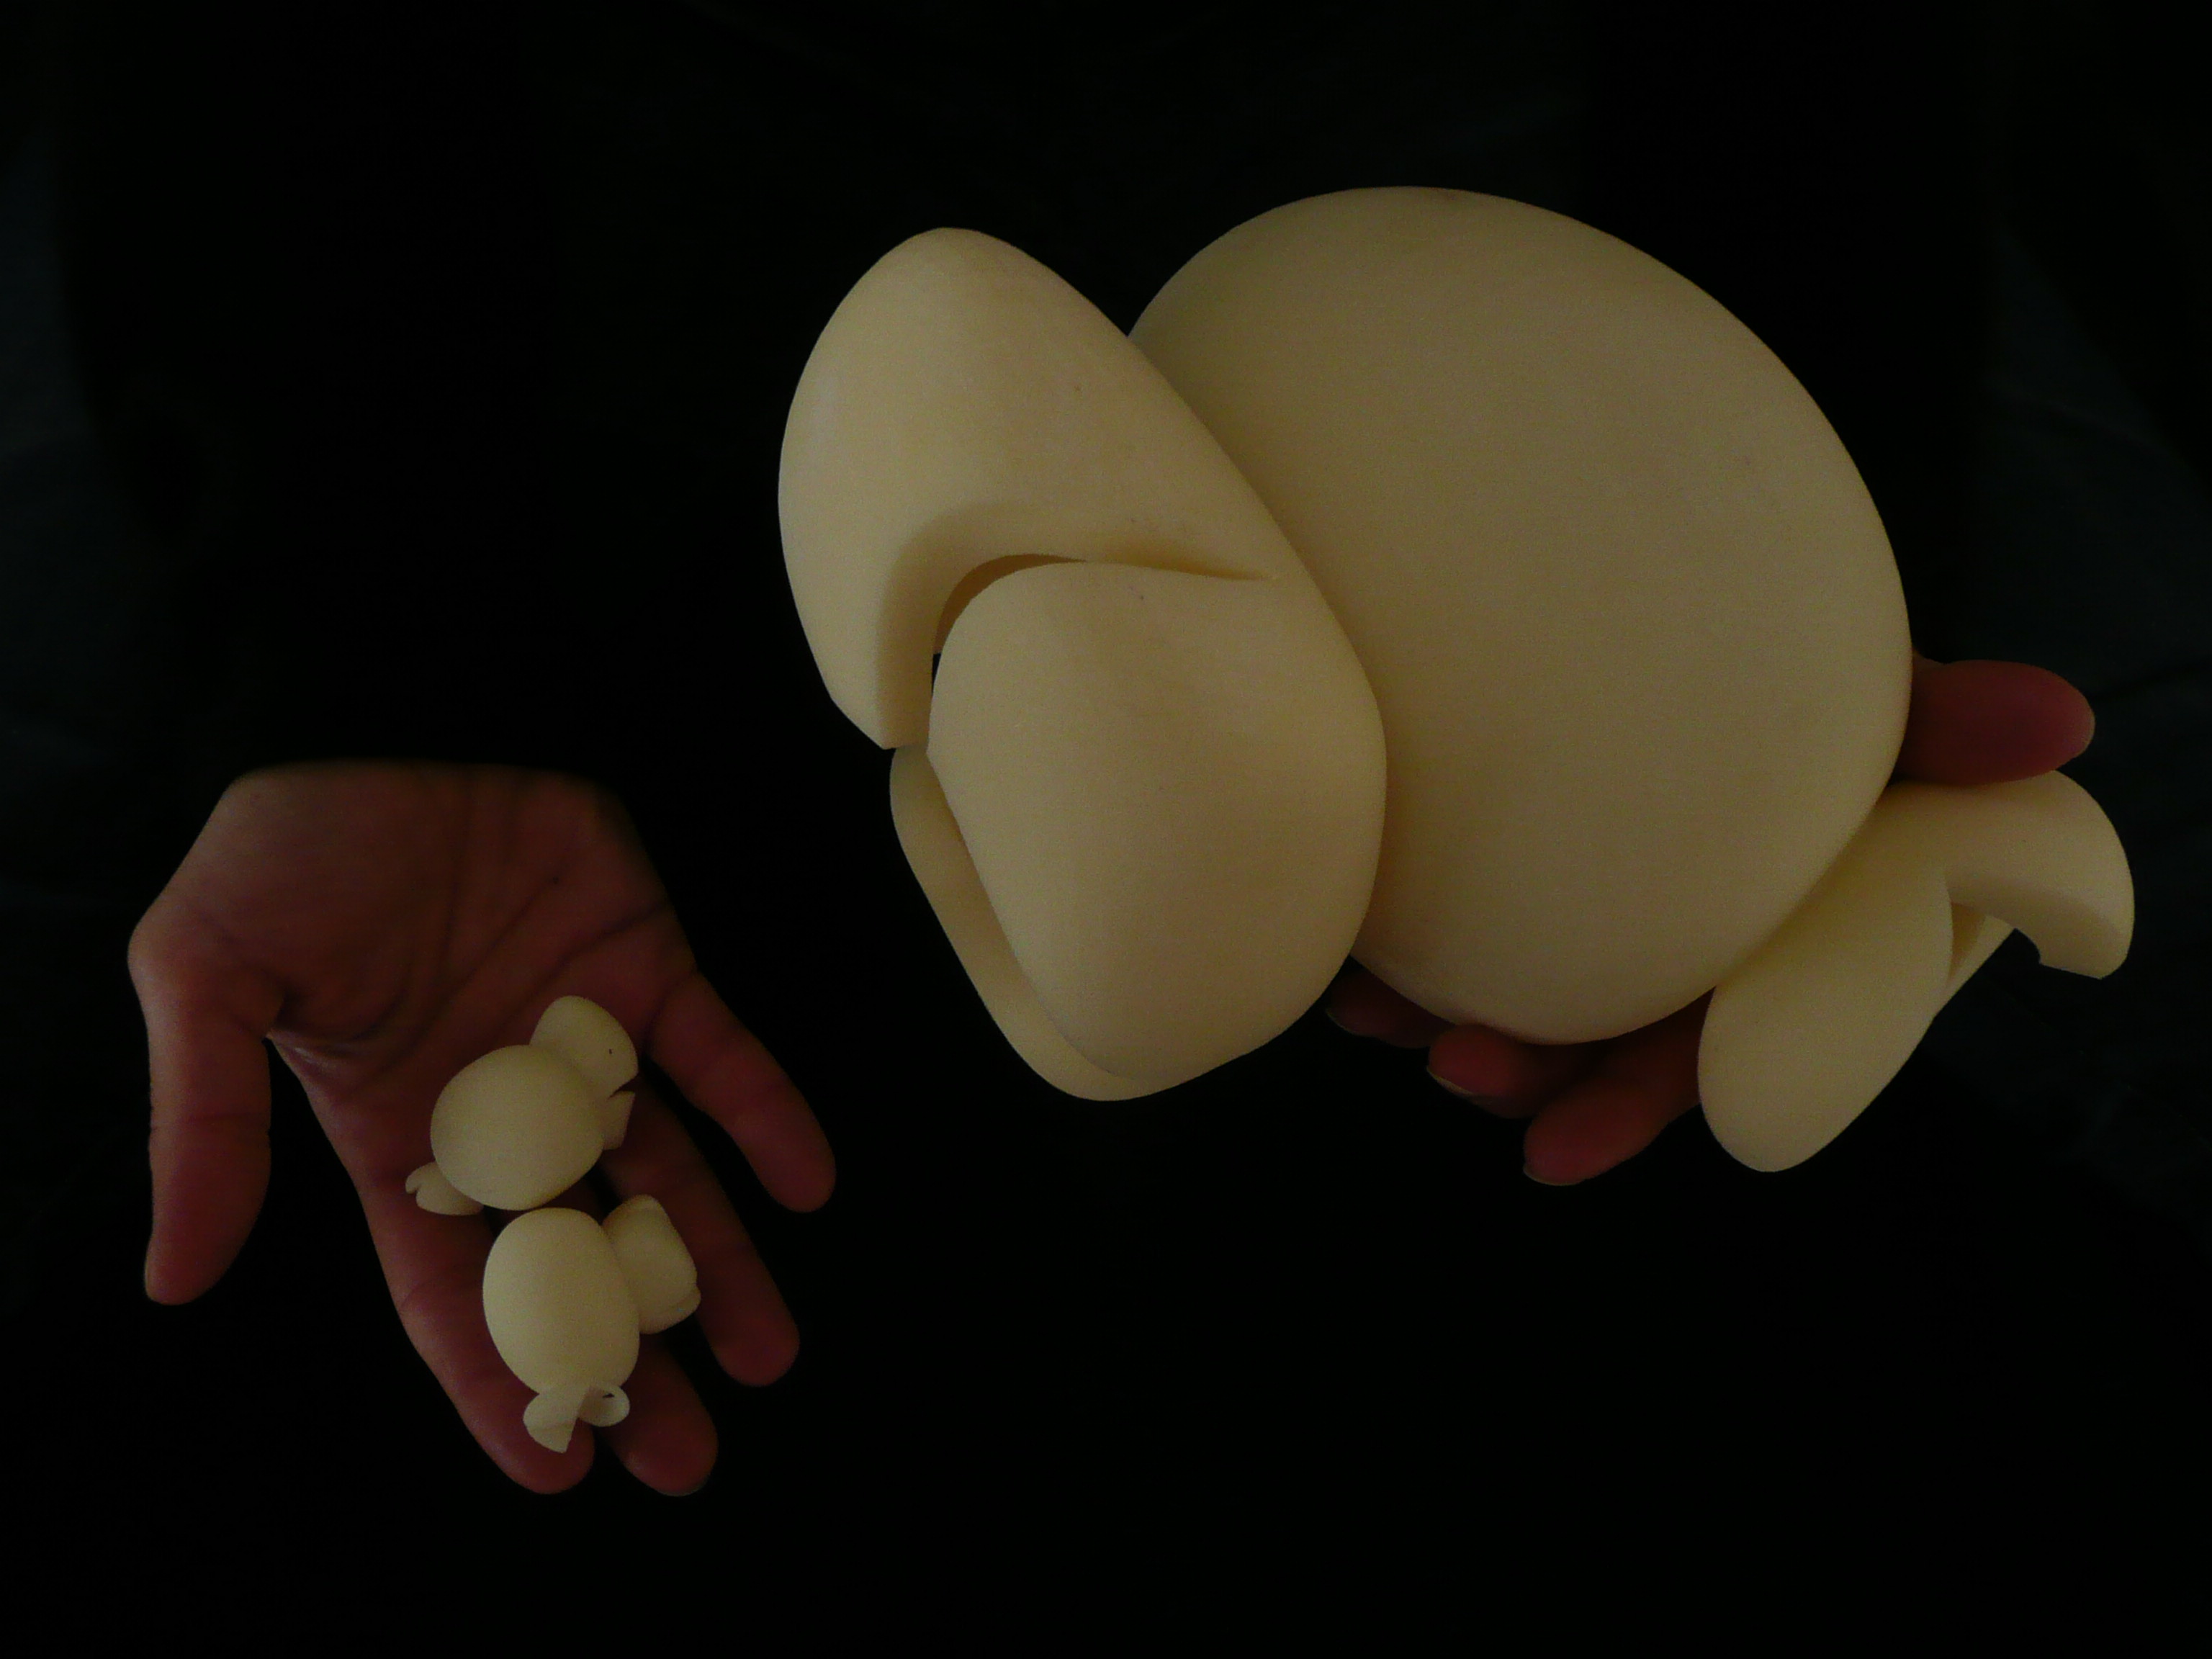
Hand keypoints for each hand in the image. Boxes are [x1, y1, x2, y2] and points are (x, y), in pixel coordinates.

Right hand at [128, 762, 833, 1492]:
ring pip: (663, 1177)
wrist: (373, 707)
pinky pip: (718, 1056)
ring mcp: (580, 1044)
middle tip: (690, 1453)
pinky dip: (767, 1115)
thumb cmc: (277, 851)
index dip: (494, 1380)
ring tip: (769, 1358)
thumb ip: (209, 1128)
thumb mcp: (207, 983)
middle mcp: (500, 1110)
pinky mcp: (646, 967)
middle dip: (630, 1356)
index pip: (445, 1288)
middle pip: (573, 1259)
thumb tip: (173, 1278)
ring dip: (719, 1265)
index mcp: (394, 1136)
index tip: (554, 1476)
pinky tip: (809, 1184)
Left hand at [1324, 655, 2098, 1183]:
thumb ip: (1947, 719)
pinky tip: (1342, 946)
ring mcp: (1577, 892)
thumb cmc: (1800, 667)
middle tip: (1454, 1065)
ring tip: (1369, 1011)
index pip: (1694, 1055)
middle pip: (1585, 1040)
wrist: (1666, 579)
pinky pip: (1445, 913)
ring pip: (1504, 983)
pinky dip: (1392, 935)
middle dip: (1520, 1074)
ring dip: (1432, 1015)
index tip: (1554, 1156)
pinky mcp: (1499, 846)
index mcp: (1747, 942)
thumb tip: (2067, 722)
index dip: (1631, 1108)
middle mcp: (1660, 934)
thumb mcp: (1872, 690)